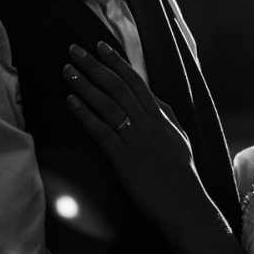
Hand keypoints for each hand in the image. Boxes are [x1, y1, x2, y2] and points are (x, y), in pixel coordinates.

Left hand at [64, 42, 216, 229]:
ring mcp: (138, 140)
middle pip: (120, 87)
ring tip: (67, 69)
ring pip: (110, 104)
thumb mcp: (180, 143)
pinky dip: (86, 114)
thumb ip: (169, 121)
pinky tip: (71, 102)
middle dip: (96, 66)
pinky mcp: (126, 159)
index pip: (138, 83)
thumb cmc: (182, 180)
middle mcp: (150, 124)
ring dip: (86, 84)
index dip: (118, 64)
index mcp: (162, 120)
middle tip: (75, 49)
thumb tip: (159, 103)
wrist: (186, 207)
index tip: (101, 47)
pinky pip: (103, 131)